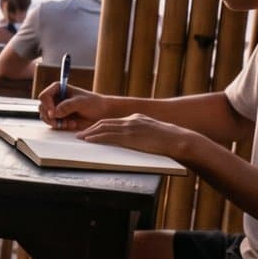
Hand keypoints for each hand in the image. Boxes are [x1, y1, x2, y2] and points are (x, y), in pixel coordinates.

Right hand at [37, 84, 113, 130]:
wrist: (103, 113)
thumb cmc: (94, 103)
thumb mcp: (81, 102)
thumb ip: (67, 106)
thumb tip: (54, 113)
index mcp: (58, 89)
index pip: (44, 96)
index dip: (47, 105)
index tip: (54, 113)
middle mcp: (55, 98)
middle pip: (42, 107)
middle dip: (49, 116)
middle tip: (57, 122)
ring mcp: (57, 109)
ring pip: (45, 117)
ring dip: (55, 122)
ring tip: (67, 123)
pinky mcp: (60, 118)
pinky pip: (53, 124)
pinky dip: (60, 126)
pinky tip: (72, 124)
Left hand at [77, 114, 196, 161]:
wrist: (177, 140)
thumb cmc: (167, 139)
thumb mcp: (152, 130)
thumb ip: (141, 130)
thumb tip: (134, 137)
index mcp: (136, 118)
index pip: (113, 121)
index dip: (99, 125)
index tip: (90, 129)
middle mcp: (131, 120)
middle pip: (105, 122)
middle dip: (91, 128)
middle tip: (80, 133)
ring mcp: (130, 128)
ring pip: (104, 128)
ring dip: (90, 133)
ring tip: (81, 137)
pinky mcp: (130, 136)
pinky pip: (108, 136)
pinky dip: (97, 137)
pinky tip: (90, 140)